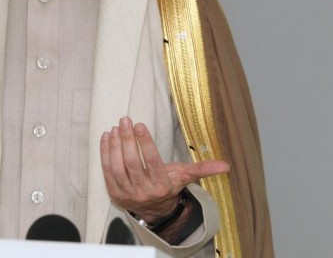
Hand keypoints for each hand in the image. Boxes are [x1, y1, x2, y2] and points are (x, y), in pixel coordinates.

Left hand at [100, 116, 228, 221]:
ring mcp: (127, 194)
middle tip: (125, 121)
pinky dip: (105, 153)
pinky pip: (106, 171)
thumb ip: (203, 169)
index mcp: (161, 186)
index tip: (138, 125)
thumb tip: (227, 166)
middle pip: (132, 163)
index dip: (144, 143)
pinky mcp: (114, 193)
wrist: (154, 210)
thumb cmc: (169, 185)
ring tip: (117, 127)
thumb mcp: (185, 176)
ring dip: (115, 145)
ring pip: (117, 167)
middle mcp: (143, 192)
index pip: (152, 162)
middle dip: (127, 140)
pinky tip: (107, 137)